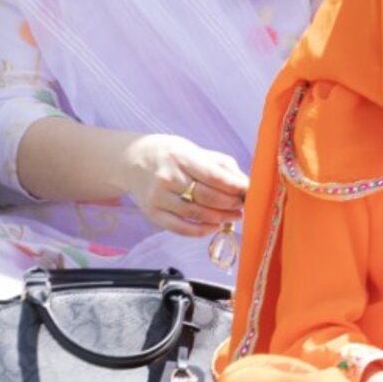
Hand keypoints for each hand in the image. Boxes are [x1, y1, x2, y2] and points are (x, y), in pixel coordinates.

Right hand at [124, 134, 247, 237]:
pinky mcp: (153, 213)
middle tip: (243, 206)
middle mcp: (168, 177)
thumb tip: (245, 185)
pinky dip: (200, 231)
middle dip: (230, 204)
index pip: (213, 175)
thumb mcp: (194, 151)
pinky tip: (214, 226)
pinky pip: (180, 228)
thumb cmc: (171, 154)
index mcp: (181, 157)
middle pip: (206, 197)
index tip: (249, 192)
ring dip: (220, 218)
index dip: (234, 187)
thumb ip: (220, 166)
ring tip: (234, 216)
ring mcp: (158, 197)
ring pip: (196, 214)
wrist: (132, 160)